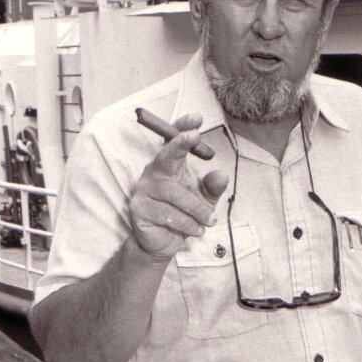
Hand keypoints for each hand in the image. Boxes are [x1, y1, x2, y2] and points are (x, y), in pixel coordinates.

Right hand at [128, 113, 230, 261]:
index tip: (196, 118)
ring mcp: (143, 190)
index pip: (173, 141)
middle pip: (165, 156)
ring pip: (174, 194)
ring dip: (197, 209)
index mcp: (169, 166)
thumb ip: (212, 187)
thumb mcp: (203, 199)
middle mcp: (153, 173)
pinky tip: (196, 230)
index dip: (182, 127)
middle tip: (194, 136)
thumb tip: (222, 175)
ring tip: (210, 221)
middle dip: (179, 144)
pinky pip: (168, 214)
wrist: (164, 243)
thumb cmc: (184, 215)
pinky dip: (187, 224)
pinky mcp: (139, 209)